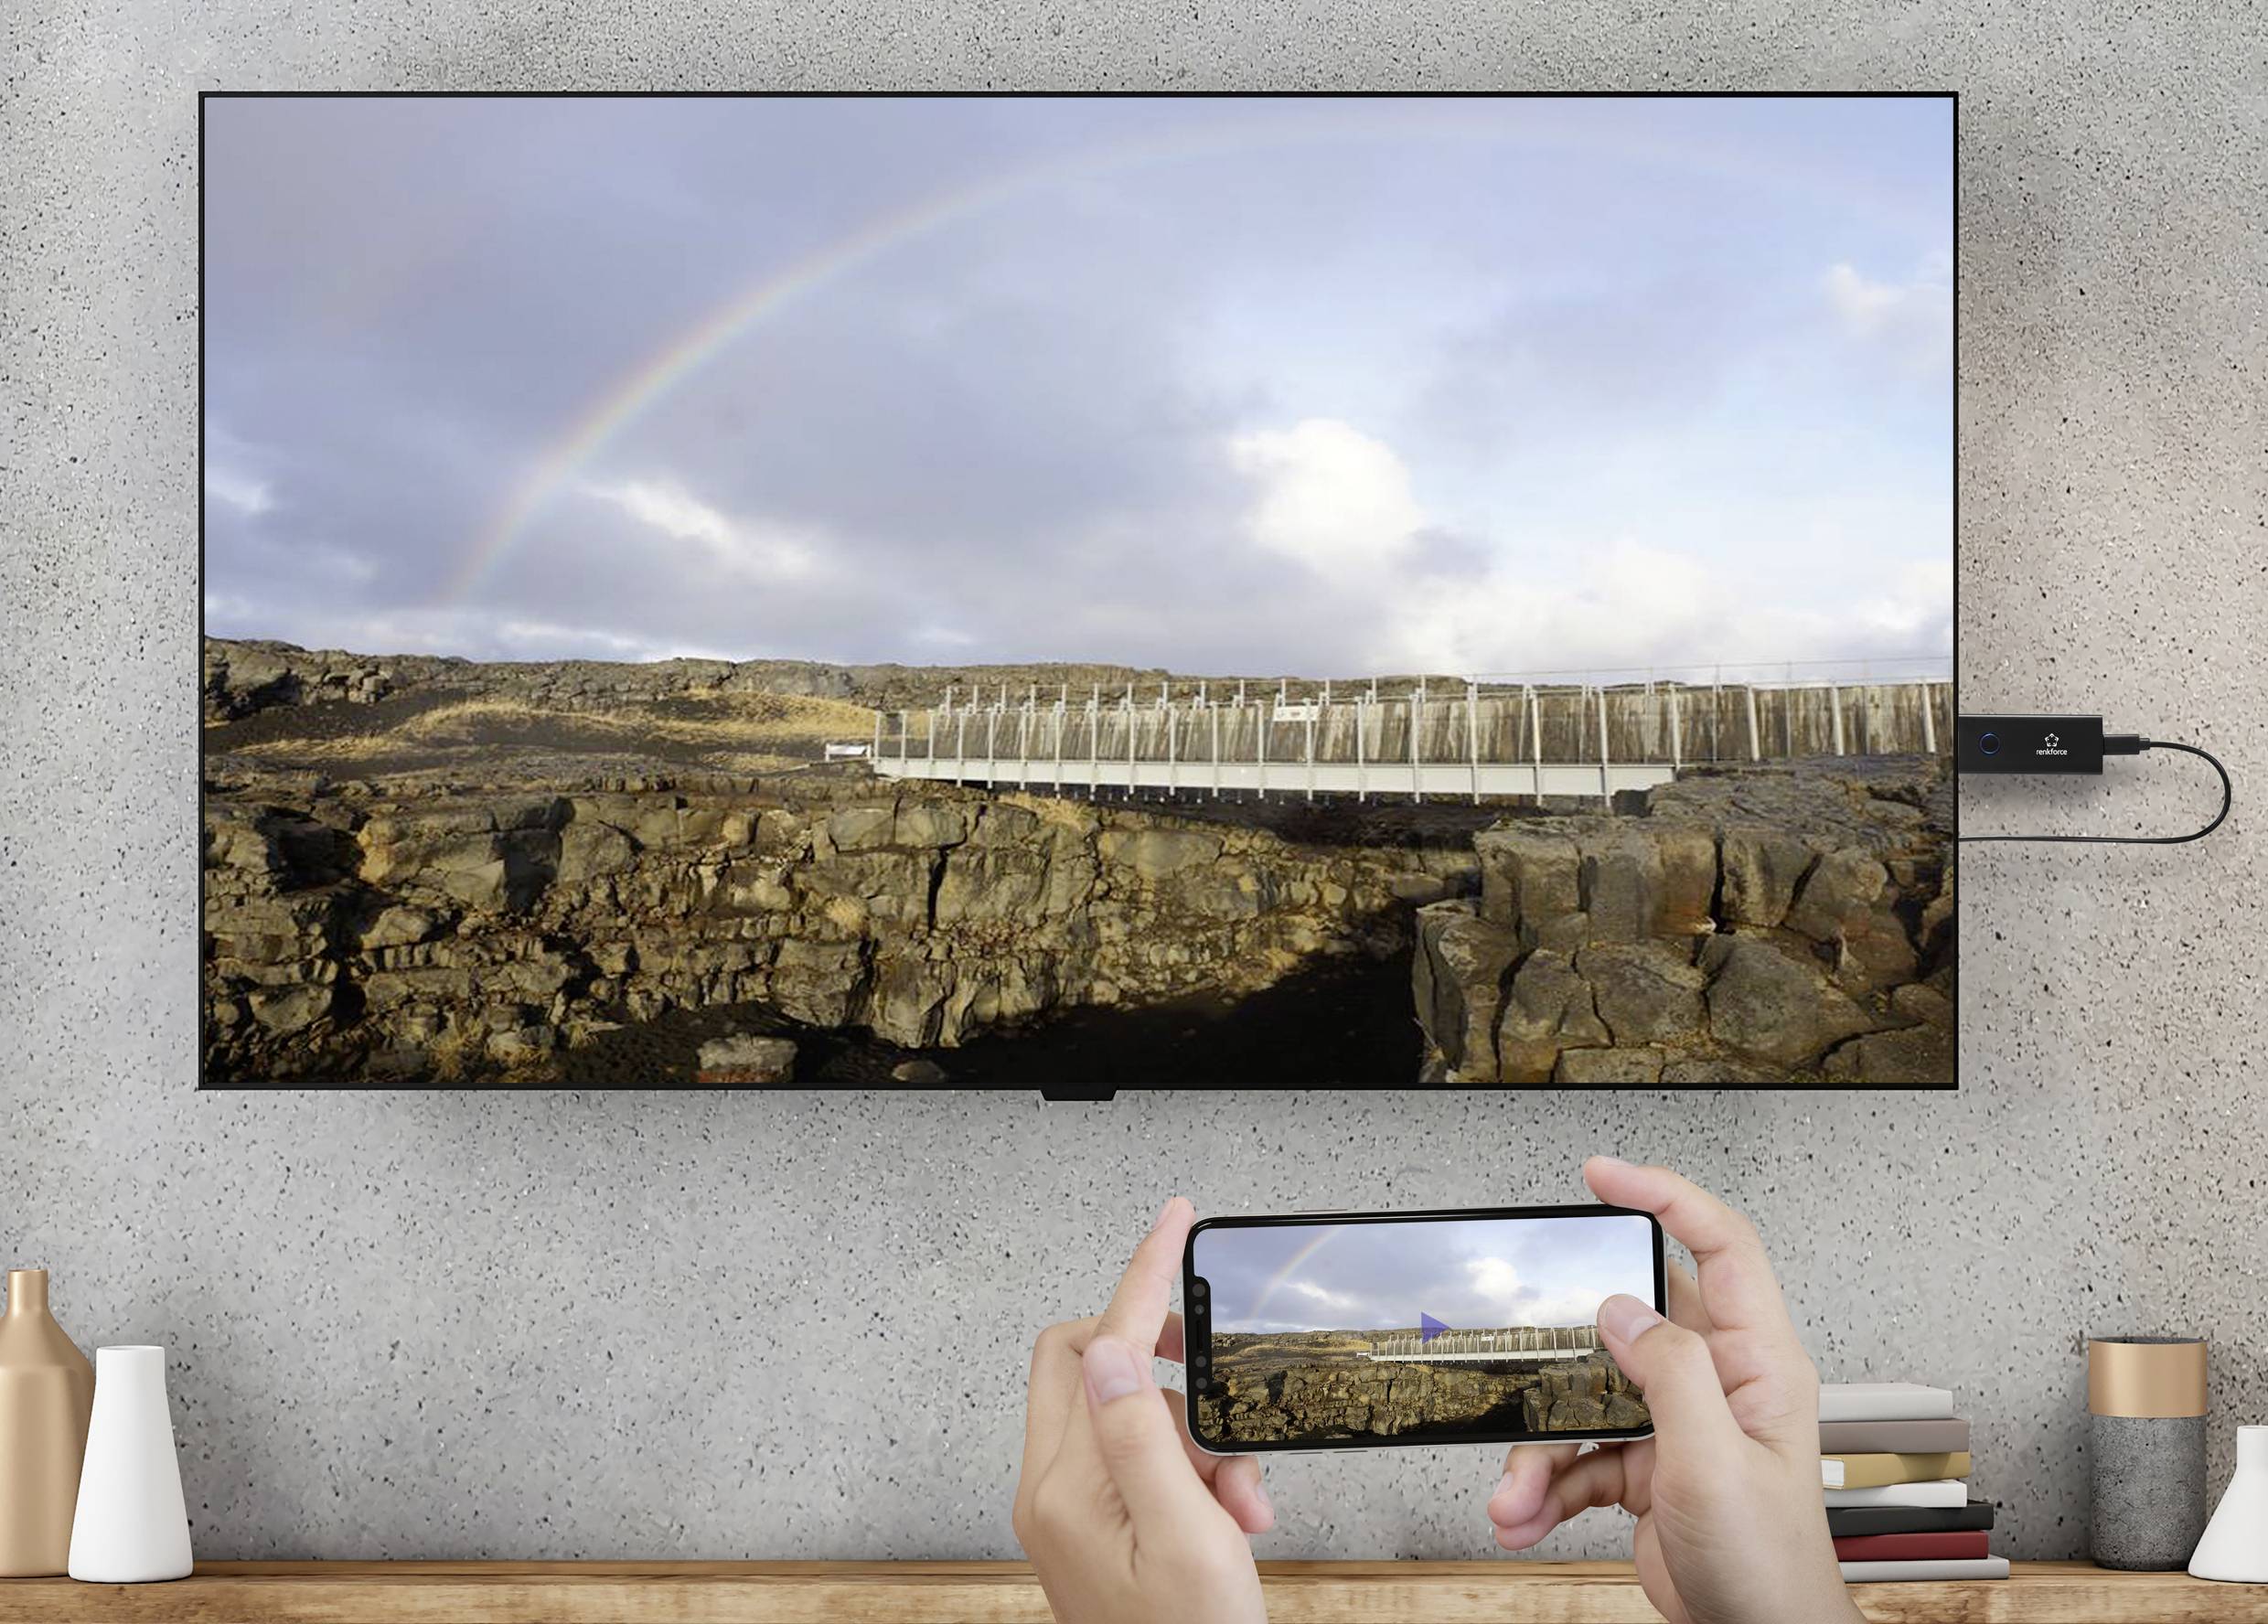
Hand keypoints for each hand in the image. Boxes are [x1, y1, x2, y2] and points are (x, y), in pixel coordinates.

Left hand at [1014, 1197, 1273, 1623]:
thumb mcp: (1186, 1537)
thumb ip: (1146, 1437)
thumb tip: (1114, 1345)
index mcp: (1065, 1485)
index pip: (1099, 1345)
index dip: (1142, 1276)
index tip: (1172, 1222)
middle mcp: (1055, 1489)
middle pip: (1096, 1364)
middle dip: (1168, 1368)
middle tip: (1218, 1390)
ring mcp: (1073, 1509)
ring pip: (1133, 1414)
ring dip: (1200, 1443)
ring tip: (1241, 1504)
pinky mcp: (1098, 1527)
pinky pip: (1143, 1462)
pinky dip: (1196, 1477)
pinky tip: (1233, 1521)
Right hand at [1488, 1158, 1860, 1623]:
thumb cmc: (1768, 1566)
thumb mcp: (1715, 1464)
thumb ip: (1671, 1376)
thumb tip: (1624, 1307)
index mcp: (1756, 1363)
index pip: (1720, 1247)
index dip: (1665, 1196)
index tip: (1604, 1174)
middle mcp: (1716, 1383)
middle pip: (1630, 1321)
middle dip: (1566, 1345)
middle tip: (1523, 1325)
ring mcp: (1677, 1425)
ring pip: (1589, 1396)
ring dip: (1540, 1443)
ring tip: (1514, 1488)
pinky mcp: (1644, 1466)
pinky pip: (1578, 1454)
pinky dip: (1543, 1485)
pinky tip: (1523, 1513)